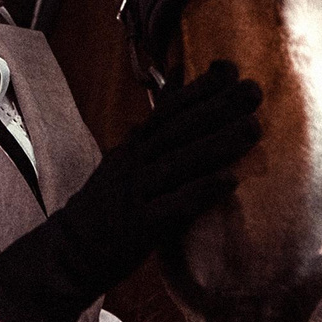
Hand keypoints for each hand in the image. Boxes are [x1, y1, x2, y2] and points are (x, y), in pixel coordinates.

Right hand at [0, 61, 260, 321]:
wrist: (68, 254)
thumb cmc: (106, 207)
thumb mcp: (123, 162)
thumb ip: (151, 130)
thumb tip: (173, 90)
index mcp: (132, 148)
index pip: (167, 109)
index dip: (199, 88)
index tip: (230, 68)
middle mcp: (133, 164)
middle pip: (178, 129)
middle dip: (217, 106)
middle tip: (254, 89)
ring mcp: (135, 193)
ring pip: (180, 162)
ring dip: (217, 144)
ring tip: (253, 128)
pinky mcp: (140, 226)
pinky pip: (174, 206)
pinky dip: (201, 191)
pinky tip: (230, 181)